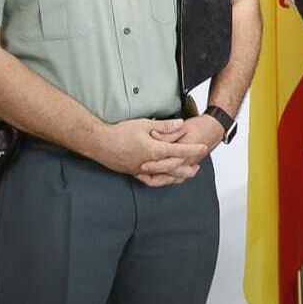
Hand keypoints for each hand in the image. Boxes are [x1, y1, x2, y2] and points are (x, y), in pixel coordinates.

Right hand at [89, 118, 209, 183]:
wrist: (99, 143)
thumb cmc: (120, 132)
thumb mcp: (144, 124)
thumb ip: (164, 126)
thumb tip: (180, 124)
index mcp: (154, 150)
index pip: (179, 151)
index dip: (193, 149)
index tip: (203, 147)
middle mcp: (150, 163)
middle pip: (174, 168)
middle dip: (188, 167)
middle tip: (198, 166)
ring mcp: (141, 170)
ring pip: (164, 177)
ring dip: (176, 176)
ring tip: (185, 174)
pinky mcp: (133, 172)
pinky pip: (151, 179)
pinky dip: (161, 179)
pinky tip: (163, 178)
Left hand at [140, 114, 225, 175]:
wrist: (214, 128)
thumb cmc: (200, 127)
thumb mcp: (183, 127)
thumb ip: (168, 132)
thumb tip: (153, 135)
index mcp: (186, 153)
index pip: (169, 164)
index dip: (154, 166)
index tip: (142, 166)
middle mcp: (188, 162)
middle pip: (169, 176)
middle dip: (153, 177)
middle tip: (138, 174)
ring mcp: (189, 165)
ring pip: (174, 180)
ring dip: (159, 180)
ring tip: (144, 177)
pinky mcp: (189, 166)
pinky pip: (178, 178)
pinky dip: (167, 179)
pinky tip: (157, 177)